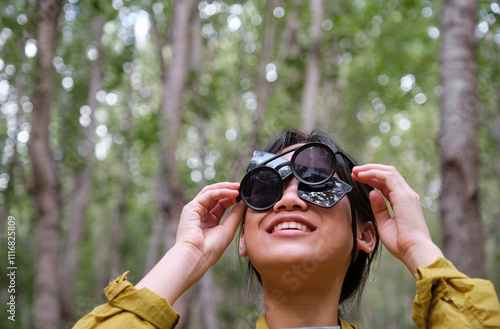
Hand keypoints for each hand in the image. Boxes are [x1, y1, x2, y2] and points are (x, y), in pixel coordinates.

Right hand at [136, 182, 245, 303]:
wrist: (196, 257)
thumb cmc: (211, 249)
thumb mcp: (228, 230)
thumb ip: (235, 215)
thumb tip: (243, 203)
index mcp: (208, 221)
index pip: (220, 204)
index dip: (231, 198)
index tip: (243, 196)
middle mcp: (201, 214)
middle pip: (215, 196)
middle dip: (228, 190)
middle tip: (240, 187)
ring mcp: (194, 210)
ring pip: (210, 192)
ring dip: (224, 188)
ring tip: (237, 187)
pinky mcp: (191, 208)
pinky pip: (207, 195)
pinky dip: (220, 192)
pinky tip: (231, 192)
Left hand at [352, 164, 442, 274]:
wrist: (414, 251)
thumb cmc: (401, 243)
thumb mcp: (384, 224)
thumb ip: (379, 208)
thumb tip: (372, 193)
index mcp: (403, 202)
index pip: (387, 184)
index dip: (372, 179)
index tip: (358, 179)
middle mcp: (407, 195)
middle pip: (388, 174)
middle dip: (370, 170)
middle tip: (354, 172)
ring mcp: (407, 194)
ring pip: (388, 172)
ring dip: (370, 169)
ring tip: (356, 171)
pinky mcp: (403, 195)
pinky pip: (387, 176)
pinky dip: (374, 173)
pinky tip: (363, 175)